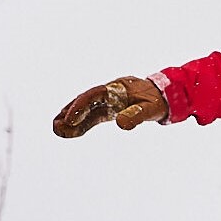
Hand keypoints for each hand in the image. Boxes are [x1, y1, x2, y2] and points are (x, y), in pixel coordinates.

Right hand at [54, 76, 168, 137]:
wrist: (164, 95)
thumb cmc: (157, 100)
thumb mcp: (150, 108)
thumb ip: (136, 114)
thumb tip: (121, 124)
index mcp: (117, 88)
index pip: (94, 95)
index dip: (81, 106)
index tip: (69, 118)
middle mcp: (108, 93)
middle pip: (85, 101)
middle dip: (70, 112)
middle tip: (56, 125)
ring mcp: (107, 101)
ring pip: (86, 109)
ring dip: (71, 119)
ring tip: (57, 129)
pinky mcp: (108, 110)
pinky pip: (92, 116)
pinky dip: (81, 124)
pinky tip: (70, 132)